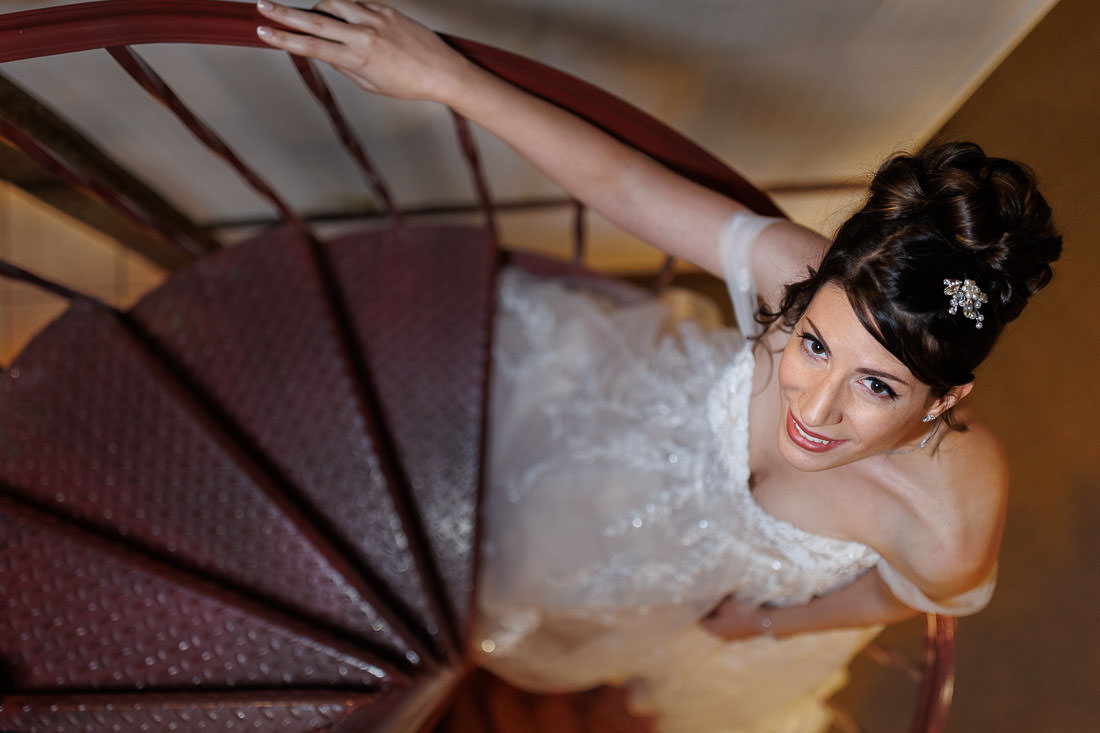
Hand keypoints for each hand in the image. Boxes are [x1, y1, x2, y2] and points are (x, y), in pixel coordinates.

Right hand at [255, 0, 473, 103]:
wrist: (443, 72)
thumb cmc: (408, 84)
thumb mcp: (371, 84)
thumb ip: (345, 66)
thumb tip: (325, 52)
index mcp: (357, 59)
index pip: (311, 47)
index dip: (284, 40)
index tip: (262, 32)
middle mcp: (363, 35)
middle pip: (315, 21)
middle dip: (285, 14)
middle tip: (262, 6)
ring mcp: (375, 18)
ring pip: (334, 3)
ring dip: (318, 7)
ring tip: (311, 15)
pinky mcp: (387, 9)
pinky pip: (357, 3)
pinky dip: (345, 8)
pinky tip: (346, 18)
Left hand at [699, 594, 771, 641]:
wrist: (763, 621)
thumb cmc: (741, 612)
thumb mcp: (726, 604)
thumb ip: (714, 603)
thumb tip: (707, 600)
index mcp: (714, 630)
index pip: (701, 620)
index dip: (698, 610)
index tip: (696, 601)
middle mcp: (721, 636)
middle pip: (710, 623)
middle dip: (708, 612)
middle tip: (706, 600)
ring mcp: (731, 636)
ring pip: (720, 624)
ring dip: (718, 615)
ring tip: (717, 602)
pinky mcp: (740, 634)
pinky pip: (728, 625)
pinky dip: (726, 618)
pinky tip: (729, 609)